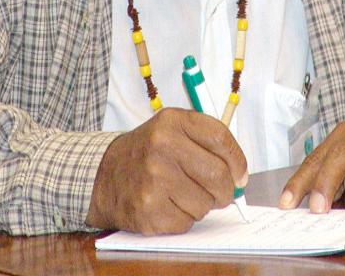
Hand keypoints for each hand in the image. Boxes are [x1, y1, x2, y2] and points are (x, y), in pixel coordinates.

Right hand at [86, 108, 247, 233]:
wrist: (104, 176)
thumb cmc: (147, 153)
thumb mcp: (171, 130)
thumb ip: (207, 142)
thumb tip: (240, 176)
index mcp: (171, 122)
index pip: (220, 139)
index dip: (237, 160)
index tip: (240, 174)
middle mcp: (161, 147)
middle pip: (219, 176)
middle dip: (225, 190)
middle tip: (219, 192)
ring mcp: (153, 180)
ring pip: (206, 203)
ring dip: (202, 205)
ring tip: (182, 194)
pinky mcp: (149, 211)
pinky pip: (188, 222)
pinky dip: (184, 218)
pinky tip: (168, 205)